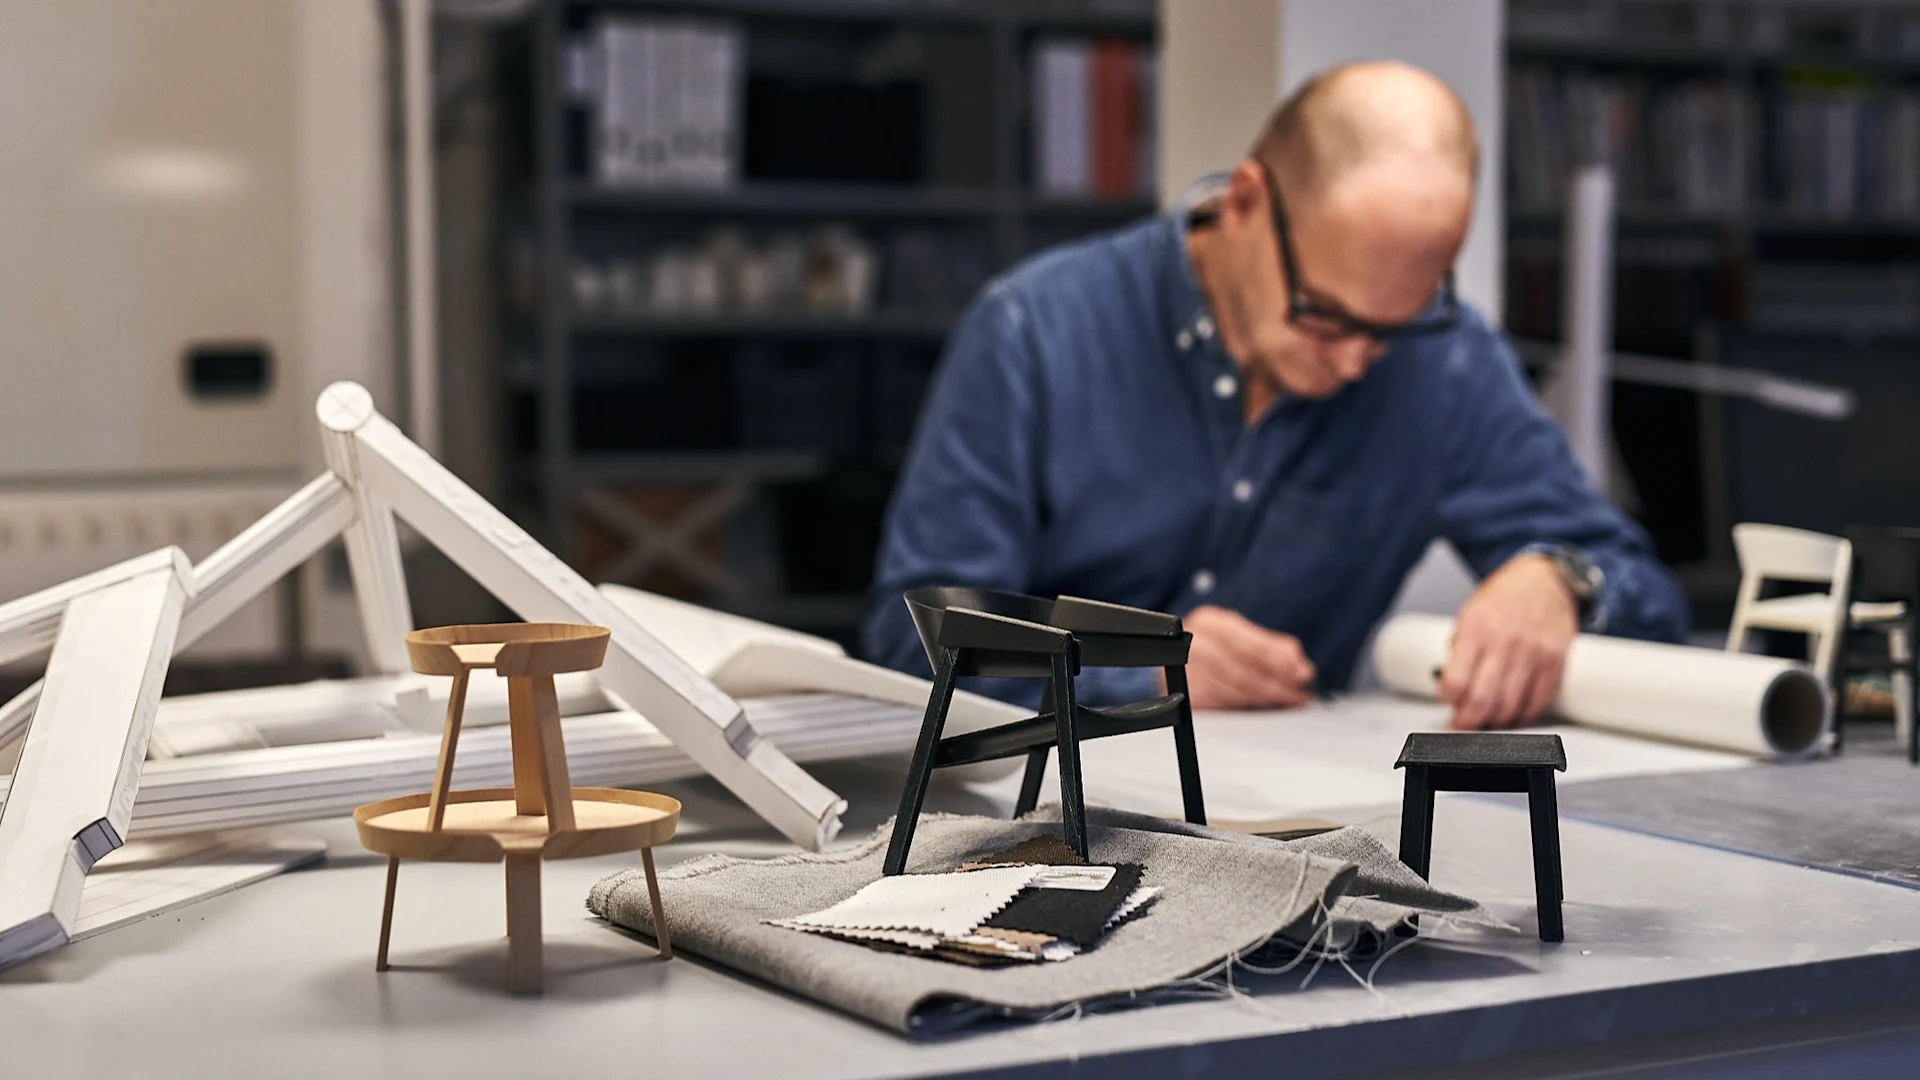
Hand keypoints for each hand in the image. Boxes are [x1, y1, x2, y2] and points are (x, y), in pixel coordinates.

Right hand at [1175, 605, 1315, 709]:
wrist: (1173, 657)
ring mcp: (1187, 669)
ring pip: (1235, 690)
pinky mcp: (1186, 693)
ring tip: (1286, 700)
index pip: (1254, 646)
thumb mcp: (1240, 636)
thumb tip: (1302, 668)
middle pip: (1245, 671)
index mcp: (1211, 622)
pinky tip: (1260, 706)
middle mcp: (1195, 643)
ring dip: (1265, 699)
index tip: (1303, 675)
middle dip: (1277, 685)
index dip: (1281, 663)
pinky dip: (1245, 707)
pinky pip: (1223, 704)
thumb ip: (1273, 648)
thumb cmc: (1212, 646)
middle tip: (1298, 694)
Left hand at [1439, 553, 1577, 729]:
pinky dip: (1522, 715)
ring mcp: (1533, 653)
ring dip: (1494, 721)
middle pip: (1483, 699)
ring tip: (1486, 720)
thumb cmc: (1504, 598)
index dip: (1448, 700)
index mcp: (1477, 628)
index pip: (1456, 680)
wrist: (1545, 580)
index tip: (1447, 704)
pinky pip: (1537, 701)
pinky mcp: (1555, 662)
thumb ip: (1460, 649)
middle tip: (1463, 724)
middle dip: (1468, 720)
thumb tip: (1450, 685)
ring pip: (1510, 706)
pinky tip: (1512, 714)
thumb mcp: (1469, 614)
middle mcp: (1505, 641)